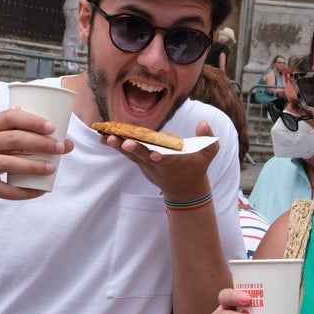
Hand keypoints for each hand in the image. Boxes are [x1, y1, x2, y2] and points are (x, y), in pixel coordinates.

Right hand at [0, 107, 73, 201]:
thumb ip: (23, 136)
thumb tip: (65, 141)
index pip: (9, 117)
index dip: (32, 121)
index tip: (52, 127)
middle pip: (13, 140)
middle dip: (40, 143)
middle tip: (60, 148)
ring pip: (9, 164)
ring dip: (33, 166)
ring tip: (52, 168)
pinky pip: (4, 190)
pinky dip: (23, 192)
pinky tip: (39, 191)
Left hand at [98, 120, 218, 199]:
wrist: (184, 190)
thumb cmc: (197, 167)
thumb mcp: (208, 152)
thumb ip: (208, 138)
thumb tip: (203, 123)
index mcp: (176, 161)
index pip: (168, 159)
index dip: (161, 157)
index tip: (155, 154)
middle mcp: (160, 164)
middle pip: (146, 157)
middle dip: (136, 150)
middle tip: (125, 144)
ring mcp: (149, 165)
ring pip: (134, 156)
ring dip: (121, 147)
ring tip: (108, 138)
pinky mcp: (142, 164)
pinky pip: (128, 155)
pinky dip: (117, 148)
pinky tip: (105, 139)